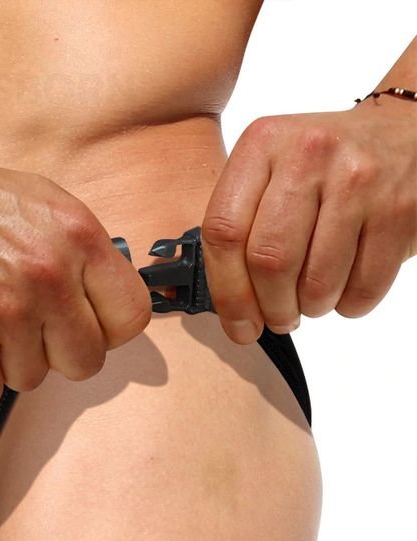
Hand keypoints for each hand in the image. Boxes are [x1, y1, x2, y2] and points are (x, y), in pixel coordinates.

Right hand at [0, 114, 150, 406]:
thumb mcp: (45, 204)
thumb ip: (84, 255)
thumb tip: (106, 307)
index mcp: (80, 236)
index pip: (131, 318)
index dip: (106, 330)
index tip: (83, 326)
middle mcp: (50, 273)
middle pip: (85, 362)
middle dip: (57, 355)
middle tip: (29, 332)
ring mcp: (6, 308)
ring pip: (32, 380)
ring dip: (8, 362)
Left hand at [200, 101, 416, 343]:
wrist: (405, 133)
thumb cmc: (324, 166)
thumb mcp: (271, 170)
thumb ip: (242, 225)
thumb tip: (229, 307)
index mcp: (262, 144)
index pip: (224, 231)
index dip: (227, 292)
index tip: (238, 325)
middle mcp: (308, 155)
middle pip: (269, 260)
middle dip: (271, 308)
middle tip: (279, 319)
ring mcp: (359, 180)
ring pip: (316, 282)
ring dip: (311, 309)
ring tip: (312, 301)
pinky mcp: (400, 209)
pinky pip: (364, 287)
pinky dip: (349, 305)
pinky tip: (345, 288)